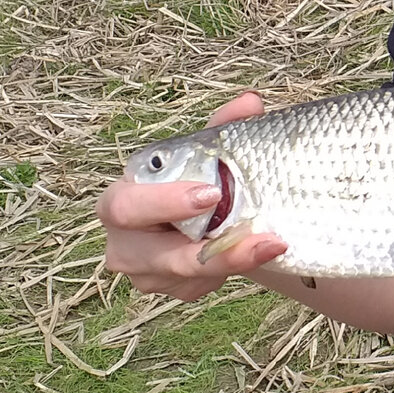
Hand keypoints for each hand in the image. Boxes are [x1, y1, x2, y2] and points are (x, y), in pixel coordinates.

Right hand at [98, 91, 286, 300]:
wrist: (201, 221)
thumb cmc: (192, 181)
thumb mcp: (206, 155)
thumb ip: (224, 128)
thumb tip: (250, 102)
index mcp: (122, 198)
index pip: (127, 205)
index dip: (165, 202)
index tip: (212, 193)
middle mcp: (123, 240)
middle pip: (150, 255)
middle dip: (203, 248)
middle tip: (256, 237)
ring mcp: (143, 272)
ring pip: (181, 276)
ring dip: (229, 264)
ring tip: (271, 245)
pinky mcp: (168, 290)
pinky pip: (196, 288)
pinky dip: (226, 274)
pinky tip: (248, 255)